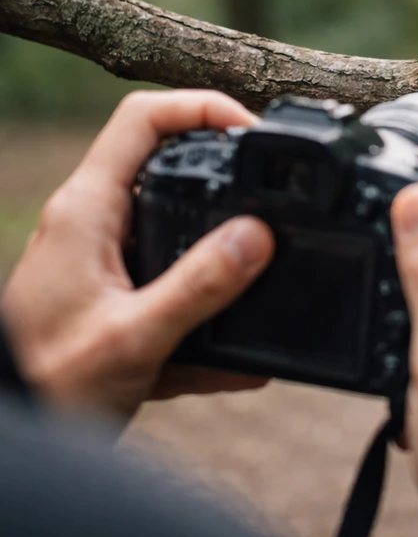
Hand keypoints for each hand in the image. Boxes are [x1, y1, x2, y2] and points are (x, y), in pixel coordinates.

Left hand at [0, 90, 274, 423]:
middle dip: (225, 167)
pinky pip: (173, 280)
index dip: (203, 107)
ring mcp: (103, 258)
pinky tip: (240, 356)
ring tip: (271, 265)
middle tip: (272, 186)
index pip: (144, 118)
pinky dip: (208, 307)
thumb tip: (258, 237)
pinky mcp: (114, 294)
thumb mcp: (132, 338)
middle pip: (167, 160)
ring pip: (176, 221)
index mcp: (88, 210)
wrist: (11, 429)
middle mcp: (93, 222)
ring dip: (223, 240)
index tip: (253, 130)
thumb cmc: (44, 383)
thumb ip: (199, 287)